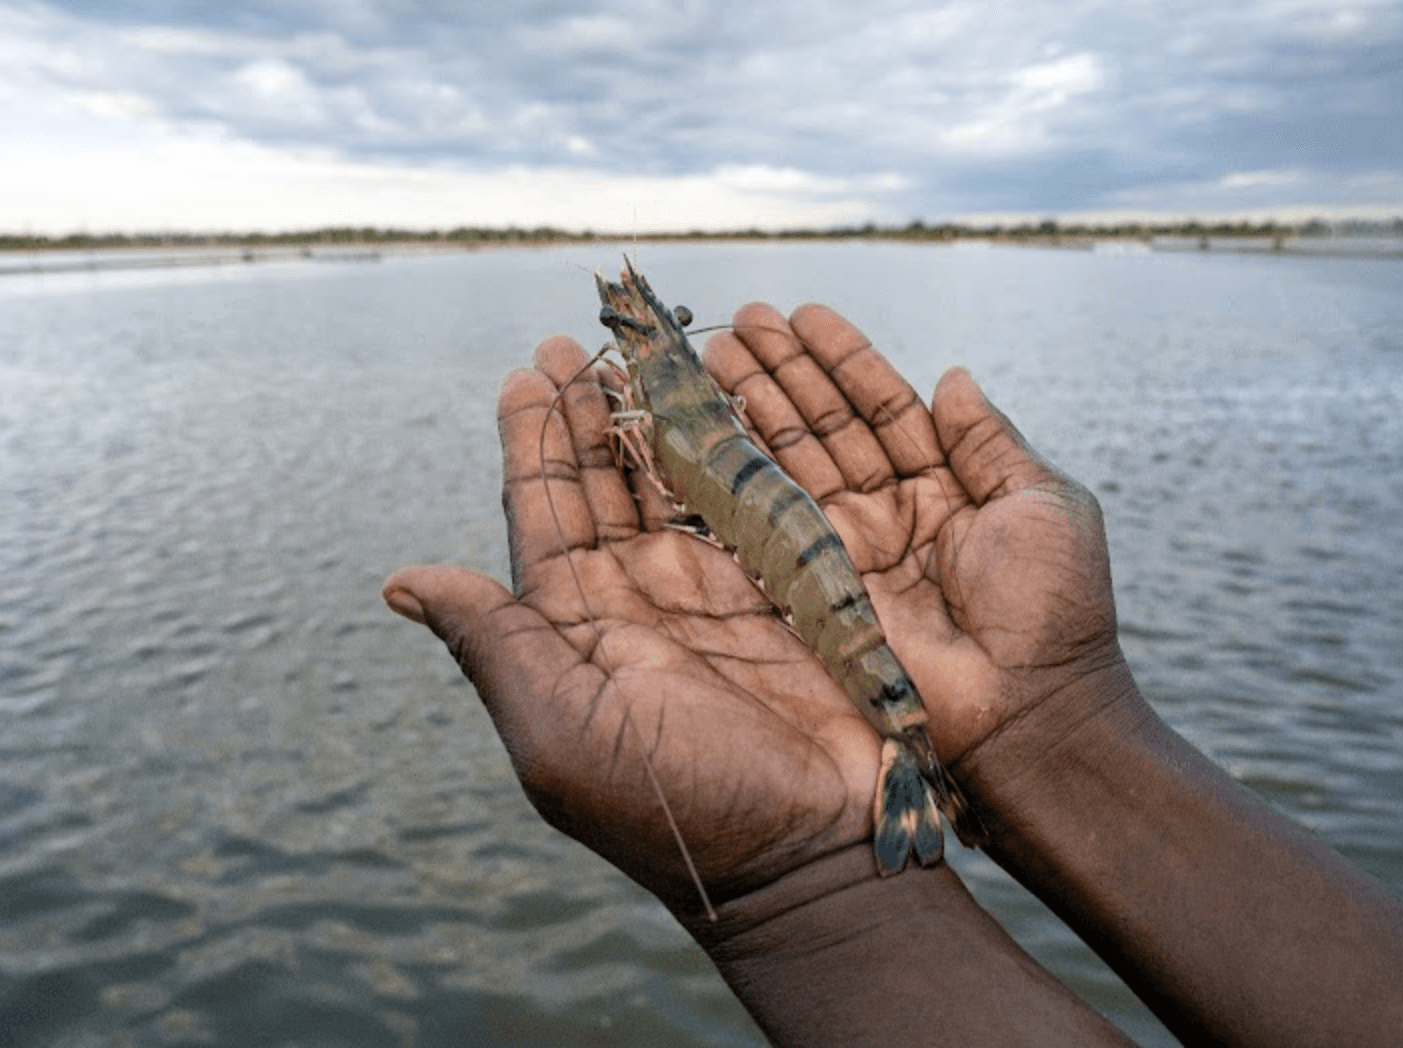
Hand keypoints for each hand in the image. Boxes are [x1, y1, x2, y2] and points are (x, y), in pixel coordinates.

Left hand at [383, 336, 888, 917]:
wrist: (809, 854)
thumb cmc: (677, 808)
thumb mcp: (562, 734)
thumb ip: (493, 646)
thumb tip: (398, 580)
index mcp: (576, 630)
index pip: (542, 514)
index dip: (531, 441)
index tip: (523, 370)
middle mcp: (639, 601)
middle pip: (605, 483)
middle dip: (588, 413)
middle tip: (577, 341)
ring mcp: (716, 591)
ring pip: (674, 480)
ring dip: (656, 417)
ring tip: (638, 352)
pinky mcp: (787, 587)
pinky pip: (750, 498)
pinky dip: (734, 446)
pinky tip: (720, 400)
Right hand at [703, 305, 1136, 797]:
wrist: (1029, 708)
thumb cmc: (1055, 608)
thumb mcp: (1042, 503)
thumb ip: (990, 440)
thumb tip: (954, 375)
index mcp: (948, 486)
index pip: (884, 407)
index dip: (843, 360)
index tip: (803, 314)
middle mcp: (890, 511)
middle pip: (825, 426)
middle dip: (783, 371)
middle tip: (740, 320)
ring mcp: (850, 549)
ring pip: (792, 461)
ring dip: (753, 403)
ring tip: (715, 349)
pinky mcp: (817, 590)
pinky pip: (773, 518)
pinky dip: (742, 470)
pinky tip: (713, 422)